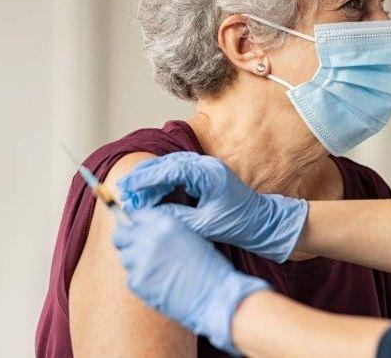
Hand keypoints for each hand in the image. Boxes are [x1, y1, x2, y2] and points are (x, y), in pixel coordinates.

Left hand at [113, 208, 270, 353]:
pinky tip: (158, 284)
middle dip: (126, 241)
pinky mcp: (137, 282)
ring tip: (155, 271)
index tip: (136, 231)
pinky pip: (131, 278)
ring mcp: (141, 260)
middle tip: (136, 250)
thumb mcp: (189, 236)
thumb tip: (143, 231)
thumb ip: (165, 230)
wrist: (214, 296)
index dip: (135, 224)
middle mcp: (149, 238)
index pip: (136, 215)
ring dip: (135, 263)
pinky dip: (141, 281)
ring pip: (125, 258)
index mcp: (165, 223)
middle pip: (120, 235)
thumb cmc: (208, 268)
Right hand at [117, 152, 308, 262]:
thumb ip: (177, 217)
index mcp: (208, 174)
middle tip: (125, 191)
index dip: (145, 179)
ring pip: (171, 167)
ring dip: (152, 179)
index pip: (169, 170)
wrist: (264, 223)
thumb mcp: (204, 225)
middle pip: (167, 164)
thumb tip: (150, 215)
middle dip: (144, 177)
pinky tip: (152, 194)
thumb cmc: (240, 225)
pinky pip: (179, 173)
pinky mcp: (206, 175)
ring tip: (133, 193)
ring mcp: (207, 168)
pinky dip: (163, 182)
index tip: (127, 188)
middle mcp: (207, 166)